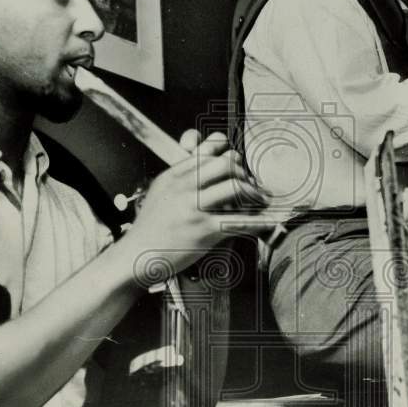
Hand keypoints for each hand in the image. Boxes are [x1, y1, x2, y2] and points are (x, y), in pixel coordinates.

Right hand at [117, 130, 268, 285]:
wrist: (136, 255)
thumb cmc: (151, 227)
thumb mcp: (162, 191)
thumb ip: (183, 174)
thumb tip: (205, 156)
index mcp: (175, 174)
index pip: (208, 151)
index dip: (229, 155)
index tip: (238, 166)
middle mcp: (185, 187)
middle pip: (226, 164)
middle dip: (245, 173)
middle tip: (252, 185)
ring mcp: (194, 208)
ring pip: (235, 187)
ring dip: (255, 193)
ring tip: (263, 201)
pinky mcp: (203, 231)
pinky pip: (239, 222)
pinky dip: (260, 222)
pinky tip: (271, 222)